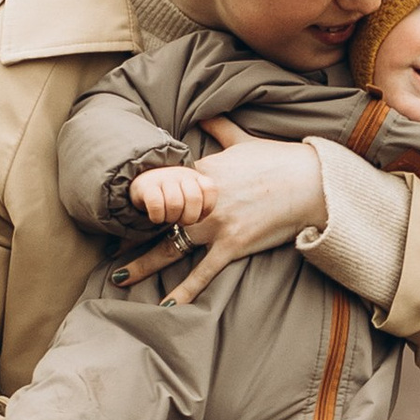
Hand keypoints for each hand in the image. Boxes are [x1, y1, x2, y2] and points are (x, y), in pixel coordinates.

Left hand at [113, 124, 324, 306]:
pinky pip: (203, 273)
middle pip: (157, 221)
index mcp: (201, 172)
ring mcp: (215, 225)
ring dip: (143, 264)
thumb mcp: (243, 138)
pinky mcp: (232, 245)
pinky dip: (184, 291)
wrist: (311, 182)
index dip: (143, 200)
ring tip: (120, 277)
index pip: (163, 187)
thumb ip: (219, 127)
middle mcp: (201, 200)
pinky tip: (165, 305)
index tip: (123, 210)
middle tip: (109, 250)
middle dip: (130, 236)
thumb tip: (203, 114)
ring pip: (170, 247)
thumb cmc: (278, 159)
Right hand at [124, 164, 211, 230]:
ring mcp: (164, 178)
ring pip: (175, 203)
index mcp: (195, 177)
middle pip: (194, 198)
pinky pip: (156, 205)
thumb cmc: (171, 195)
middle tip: (181, 221)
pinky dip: (158, 217)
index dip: (206, 208)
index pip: (210, 189)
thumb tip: (199, 218)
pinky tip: (157, 217)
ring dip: (172, 217)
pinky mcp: (147, 186)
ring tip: (168, 218)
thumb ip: (199, 204)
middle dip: (189, 217)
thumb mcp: (188, 195)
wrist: (144, 182)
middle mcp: (181, 175)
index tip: (198, 215)